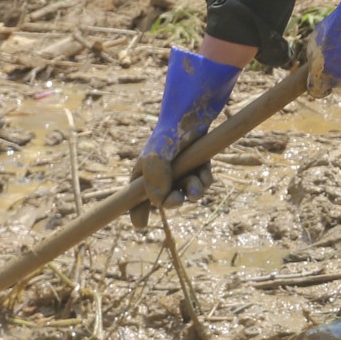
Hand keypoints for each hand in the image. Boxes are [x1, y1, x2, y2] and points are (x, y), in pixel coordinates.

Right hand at [130, 48, 240, 227]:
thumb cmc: (169, 136)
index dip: (137, 211)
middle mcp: (161, 171)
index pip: (135, 197)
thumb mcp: (156, 159)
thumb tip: (160, 203)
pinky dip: (204, 181)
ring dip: (193, 192)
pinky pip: (202, 180)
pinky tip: (205, 174)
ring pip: (187, 191)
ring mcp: (180, 167)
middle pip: (165, 198)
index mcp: (143, 171)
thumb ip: (155, 182)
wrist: (193, 114)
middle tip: (178, 200)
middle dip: (173, 202)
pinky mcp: (197, 162)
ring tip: (196, 187)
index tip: (140, 225)